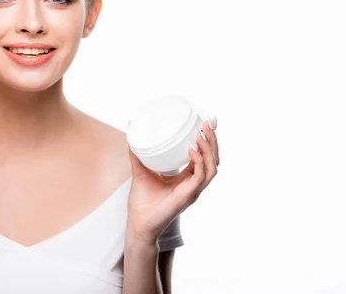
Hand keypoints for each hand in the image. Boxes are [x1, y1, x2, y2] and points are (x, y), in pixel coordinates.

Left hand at [126, 117, 219, 244]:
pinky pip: (200, 177)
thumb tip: (131, 128)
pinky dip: (198, 162)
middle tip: (208, 123)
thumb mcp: (141, 170)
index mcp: (187, 177)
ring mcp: (193, 191)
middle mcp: (194, 184)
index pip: (205, 157)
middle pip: (213, 160)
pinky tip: (191, 150)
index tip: (208, 122)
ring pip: (212, 168)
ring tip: (201, 133)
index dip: (209, 140)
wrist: (138, 223)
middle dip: (213, 141)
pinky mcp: (188, 196)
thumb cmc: (142, 201)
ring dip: (209, 150)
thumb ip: (137, 152)